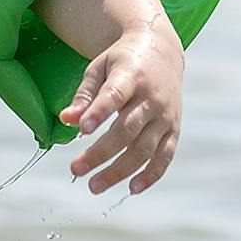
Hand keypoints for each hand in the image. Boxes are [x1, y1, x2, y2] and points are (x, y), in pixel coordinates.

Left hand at [61, 14, 184, 195]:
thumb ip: (84, 95)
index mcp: (131, 76)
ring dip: (119, 171)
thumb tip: (66, 120)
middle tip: (75, 170)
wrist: (162, 51)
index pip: (114, 96)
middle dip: (100, 153)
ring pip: (144, 149)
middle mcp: (152, 98)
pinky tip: (132, 189)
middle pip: (127, 130)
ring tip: (93, 186)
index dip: (99, 113)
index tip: (81, 130)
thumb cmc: (122, 62)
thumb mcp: (99, 68)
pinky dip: (151, 175)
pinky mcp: (174, 129)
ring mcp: (165, 116)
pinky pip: (165, 156)